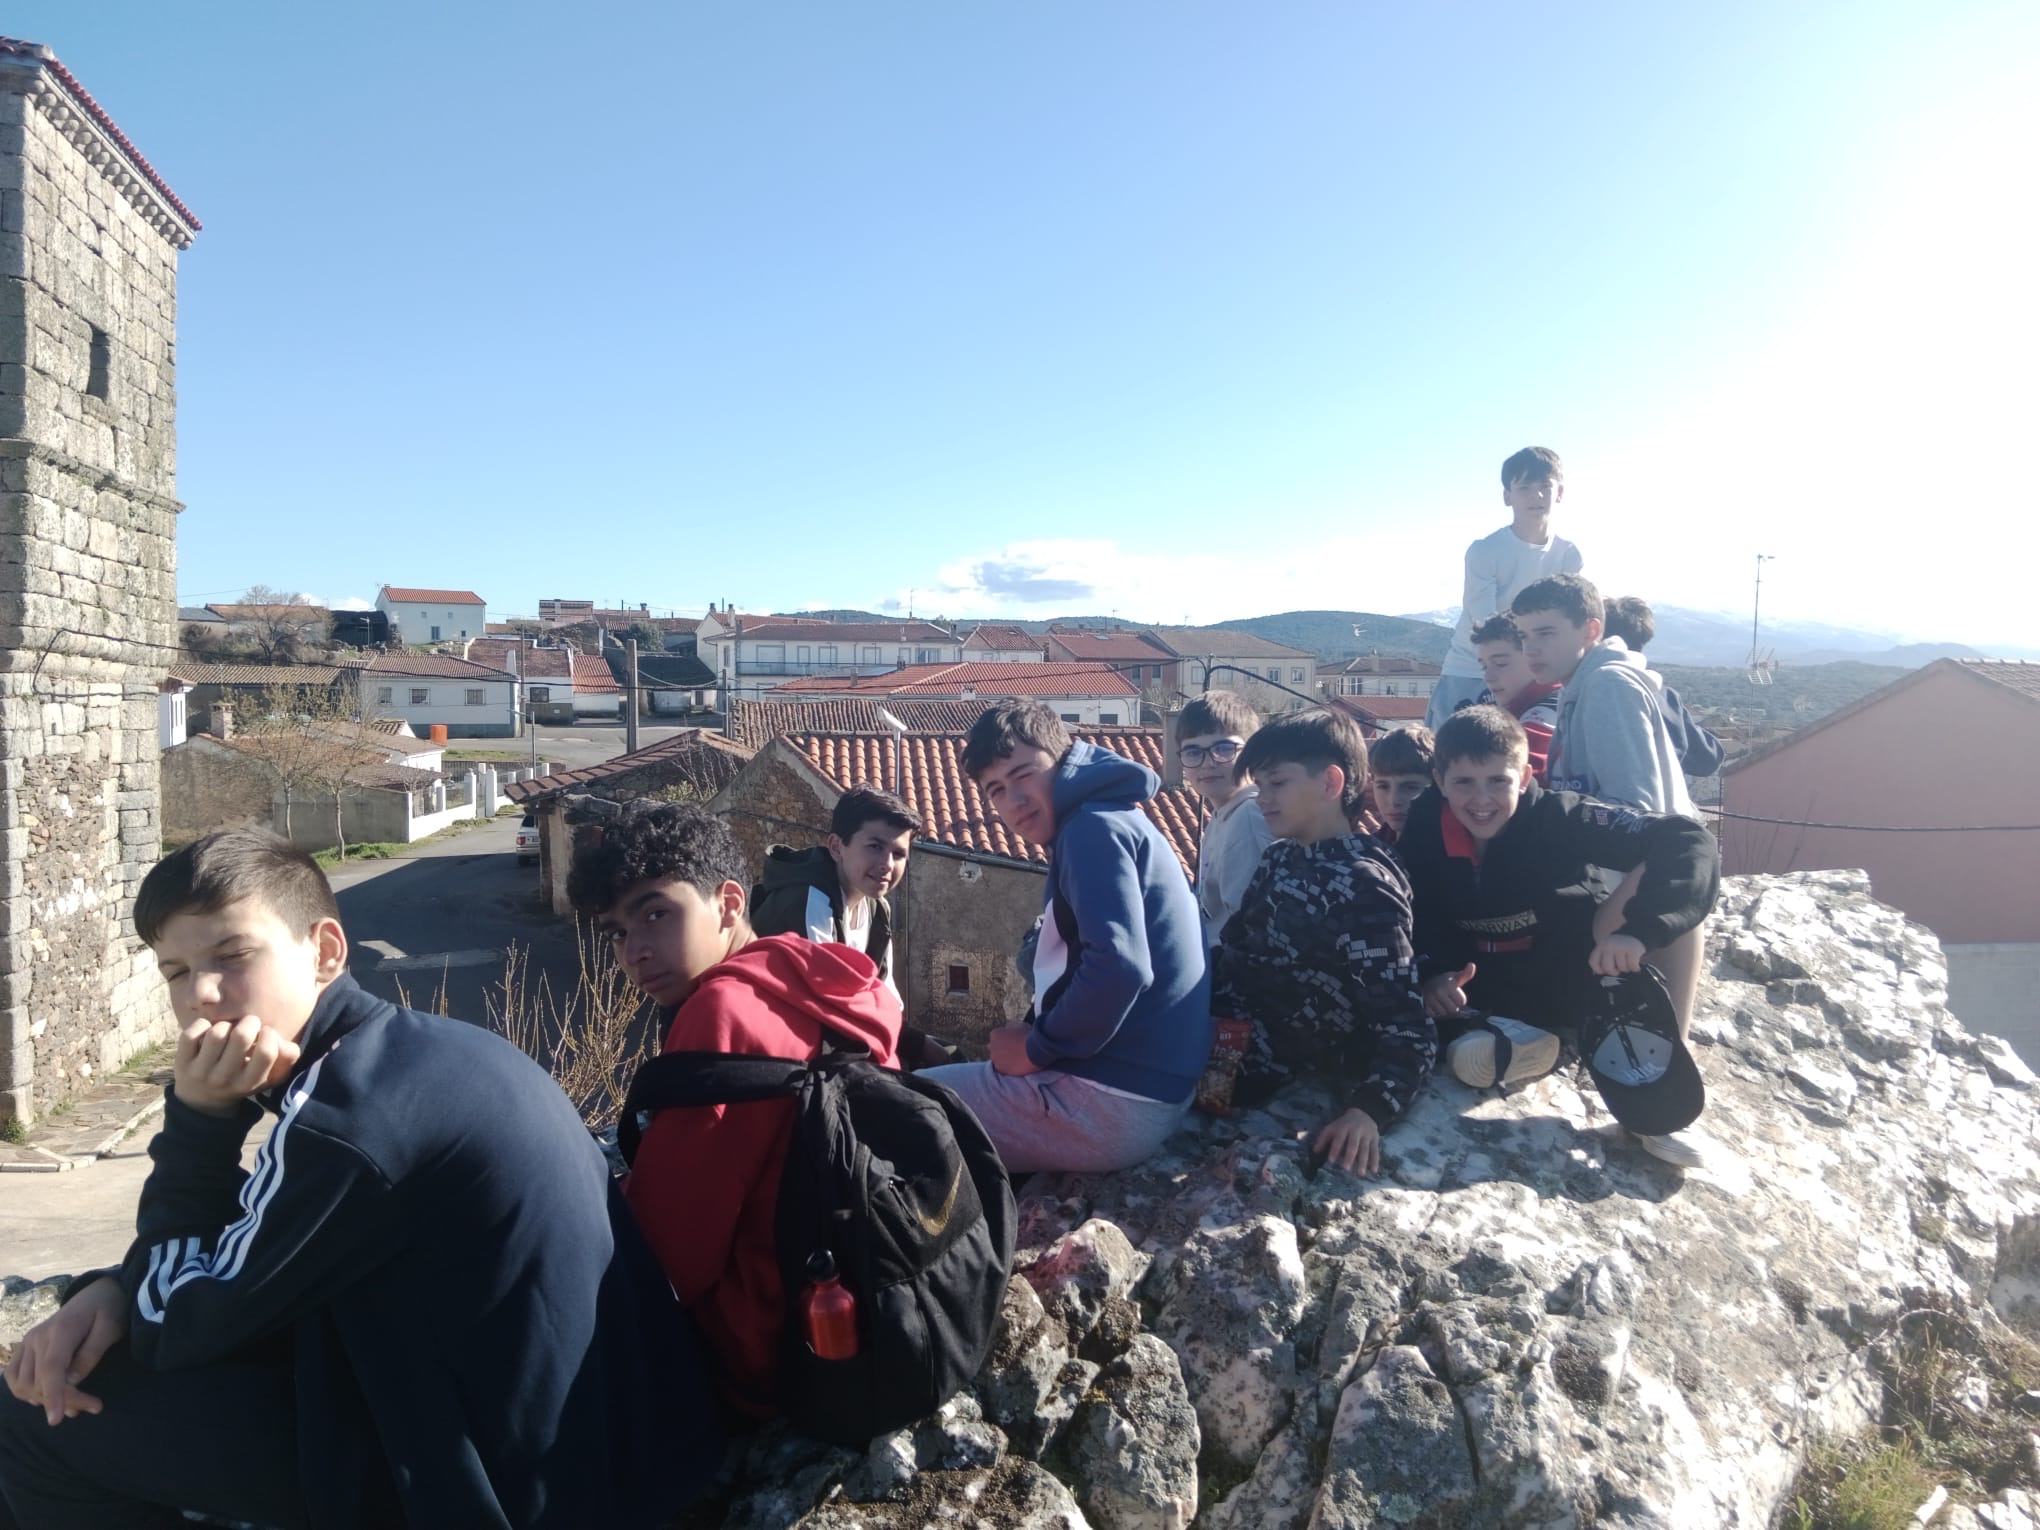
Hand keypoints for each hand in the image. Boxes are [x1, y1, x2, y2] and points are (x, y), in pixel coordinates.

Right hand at [4, 1276, 126, 1424]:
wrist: (96, 1293)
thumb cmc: (108, 1310)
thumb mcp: (111, 1328)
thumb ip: (91, 1354)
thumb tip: (71, 1382)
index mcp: (61, 1330)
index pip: (51, 1368)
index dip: (53, 1395)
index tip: (55, 1420)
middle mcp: (37, 1337)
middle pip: (38, 1381)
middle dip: (63, 1401)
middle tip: (93, 1406)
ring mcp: (27, 1342)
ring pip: (21, 1384)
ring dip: (43, 1400)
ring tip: (74, 1404)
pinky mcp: (24, 1348)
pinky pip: (14, 1377)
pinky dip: (27, 1392)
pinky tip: (49, 1395)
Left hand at [173, 1015, 300, 1117]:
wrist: (202, 1103)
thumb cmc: (241, 1080)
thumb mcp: (267, 1077)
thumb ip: (286, 1058)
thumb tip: (284, 1041)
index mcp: (249, 1082)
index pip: (266, 1052)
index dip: (269, 1034)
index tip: (265, 1034)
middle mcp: (225, 1078)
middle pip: (241, 1036)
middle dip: (249, 1022)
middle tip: (248, 1026)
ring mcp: (201, 1071)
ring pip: (217, 1032)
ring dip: (225, 1024)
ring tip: (227, 1031)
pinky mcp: (182, 1063)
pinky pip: (192, 1033)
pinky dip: (202, 1025)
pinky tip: (208, 1031)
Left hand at [988, 1025, 1042, 1076]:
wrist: (1034, 1050)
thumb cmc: (1028, 1036)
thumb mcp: (1019, 1025)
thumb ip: (1010, 1027)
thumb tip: (1008, 1029)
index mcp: (995, 1034)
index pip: (996, 1037)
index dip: (1005, 1039)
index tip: (1013, 1042)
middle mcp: (992, 1046)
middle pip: (995, 1049)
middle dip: (1002, 1049)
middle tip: (1014, 1051)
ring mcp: (995, 1058)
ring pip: (998, 1059)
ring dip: (1004, 1059)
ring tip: (1017, 1059)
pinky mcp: (1001, 1069)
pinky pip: (1002, 1068)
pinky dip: (1008, 1067)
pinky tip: (1017, 1065)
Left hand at [1312, 1108, 1381, 1176]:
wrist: (1363, 1113)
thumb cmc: (1343, 1125)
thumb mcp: (1332, 1127)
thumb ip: (1323, 1138)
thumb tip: (1315, 1151)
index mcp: (1344, 1127)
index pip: (1339, 1139)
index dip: (1335, 1149)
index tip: (1331, 1160)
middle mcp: (1356, 1130)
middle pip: (1353, 1144)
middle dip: (1349, 1156)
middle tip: (1346, 1168)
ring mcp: (1367, 1135)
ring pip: (1365, 1149)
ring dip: (1363, 1162)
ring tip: (1360, 1173)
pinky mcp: (1375, 1139)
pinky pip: (1375, 1150)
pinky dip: (1375, 1161)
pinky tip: (1374, 1171)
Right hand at [1422, 963, 1476, 1019]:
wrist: (1426, 981)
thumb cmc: (1445, 981)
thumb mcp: (1456, 977)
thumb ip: (1466, 974)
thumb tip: (1472, 965)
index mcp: (1448, 985)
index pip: (1462, 1002)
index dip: (1461, 1000)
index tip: (1456, 996)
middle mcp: (1438, 992)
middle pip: (1454, 1010)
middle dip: (1454, 1007)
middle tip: (1450, 1001)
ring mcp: (1430, 999)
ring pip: (1444, 1014)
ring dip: (1445, 1011)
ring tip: (1443, 1004)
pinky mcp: (1424, 1005)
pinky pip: (1435, 1015)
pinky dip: (1436, 1013)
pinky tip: (1436, 1006)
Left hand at [1589, 934, 1646, 975]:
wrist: (1634, 933)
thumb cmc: (1619, 948)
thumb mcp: (1608, 951)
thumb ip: (1602, 961)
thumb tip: (1596, 975)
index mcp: (1600, 946)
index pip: (1593, 962)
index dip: (1598, 970)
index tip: (1604, 971)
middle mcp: (1609, 945)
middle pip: (1608, 967)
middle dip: (1614, 971)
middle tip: (1619, 968)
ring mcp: (1621, 946)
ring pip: (1622, 968)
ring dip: (1626, 969)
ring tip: (1628, 962)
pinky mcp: (1633, 949)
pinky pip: (1632, 966)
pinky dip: (1635, 968)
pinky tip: (1635, 964)